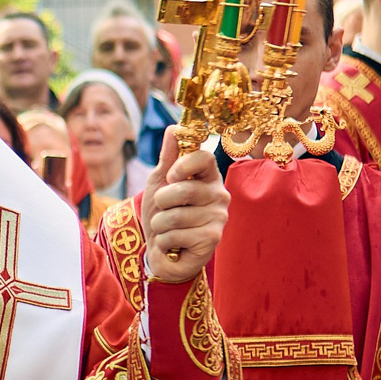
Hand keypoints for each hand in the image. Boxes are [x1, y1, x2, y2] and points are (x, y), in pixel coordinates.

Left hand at [141, 140, 226, 284]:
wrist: (161, 252)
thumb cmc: (163, 214)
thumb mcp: (160, 182)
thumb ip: (168, 157)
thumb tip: (174, 127)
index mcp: (208, 177)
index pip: (204, 157)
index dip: (182, 165)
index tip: (171, 176)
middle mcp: (219, 195)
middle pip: (183, 189)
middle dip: (162, 202)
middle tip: (164, 210)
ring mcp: (219, 217)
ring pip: (175, 215)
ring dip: (160, 225)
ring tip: (168, 229)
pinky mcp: (213, 238)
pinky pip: (175, 234)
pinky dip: (164, 241)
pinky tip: (173, 244)